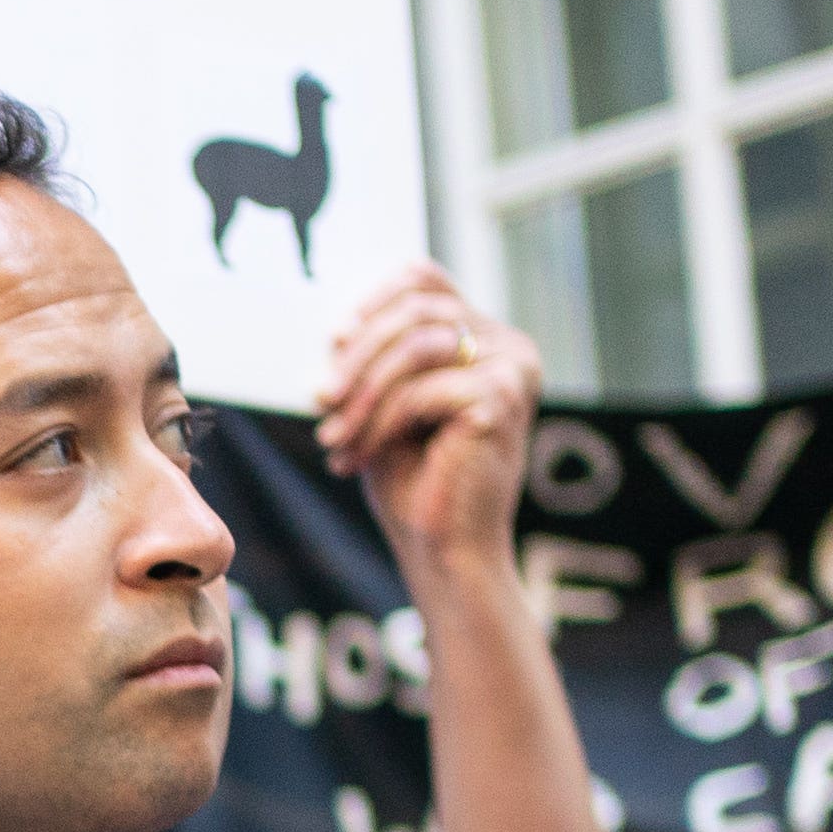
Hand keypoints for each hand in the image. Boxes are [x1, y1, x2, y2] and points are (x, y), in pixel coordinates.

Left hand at [310, 263, 545, 581]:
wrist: (446, 552)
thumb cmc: (414, 481)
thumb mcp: (385, 405)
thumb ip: (374, 358)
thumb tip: (336, 328)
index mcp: (486, 338)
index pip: (425, 279)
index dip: (373, 300)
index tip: (333, 341)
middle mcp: (509, 345)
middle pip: (416, 309)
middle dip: (357, 355)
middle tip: (319, 400)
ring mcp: (513, 368)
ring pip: (415, 346)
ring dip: (362, 393)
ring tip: (332, 437)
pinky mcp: (503, 397)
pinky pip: (420, 390)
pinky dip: (377, 424)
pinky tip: (355, 459)